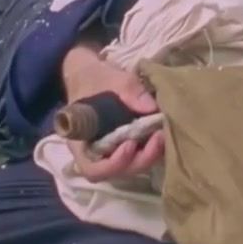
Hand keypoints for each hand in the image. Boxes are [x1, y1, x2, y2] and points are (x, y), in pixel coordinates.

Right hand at [60, 44, 163, 180]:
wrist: (90, 71)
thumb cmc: (93, 77)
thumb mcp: (110, 77)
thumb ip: (129, 90)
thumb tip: (151, 107)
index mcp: (80, 142)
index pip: (93, 169)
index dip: (114, 164)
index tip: (130, 144)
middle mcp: (94, 153)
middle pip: (116, 172)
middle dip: (140, 159)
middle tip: (158, 137)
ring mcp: (109, 151)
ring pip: (129, 167)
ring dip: (148, 156)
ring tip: (162, 134)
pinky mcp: (123, 145)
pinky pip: (136, 155)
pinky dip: (150, 149)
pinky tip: (161, 133)